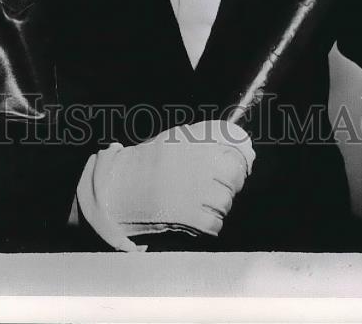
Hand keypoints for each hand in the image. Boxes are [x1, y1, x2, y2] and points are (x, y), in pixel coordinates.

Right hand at [76, 120, 254, 251]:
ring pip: (226, 200)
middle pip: (235, 173)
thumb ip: (205, 139)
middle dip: (231, 181)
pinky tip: (198, 217)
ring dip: (219, 204)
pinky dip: (210, 223)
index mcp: (192, 140)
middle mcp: (196, 161)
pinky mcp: (189, 214)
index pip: (234, 141)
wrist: (118, 188)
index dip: (241, 153)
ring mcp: (194, 188)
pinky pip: (215, 222)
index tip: (242, 161)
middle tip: (220, 185)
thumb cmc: (148, 163)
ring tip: (203, 202)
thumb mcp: (174, 140)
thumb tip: (242, 145)